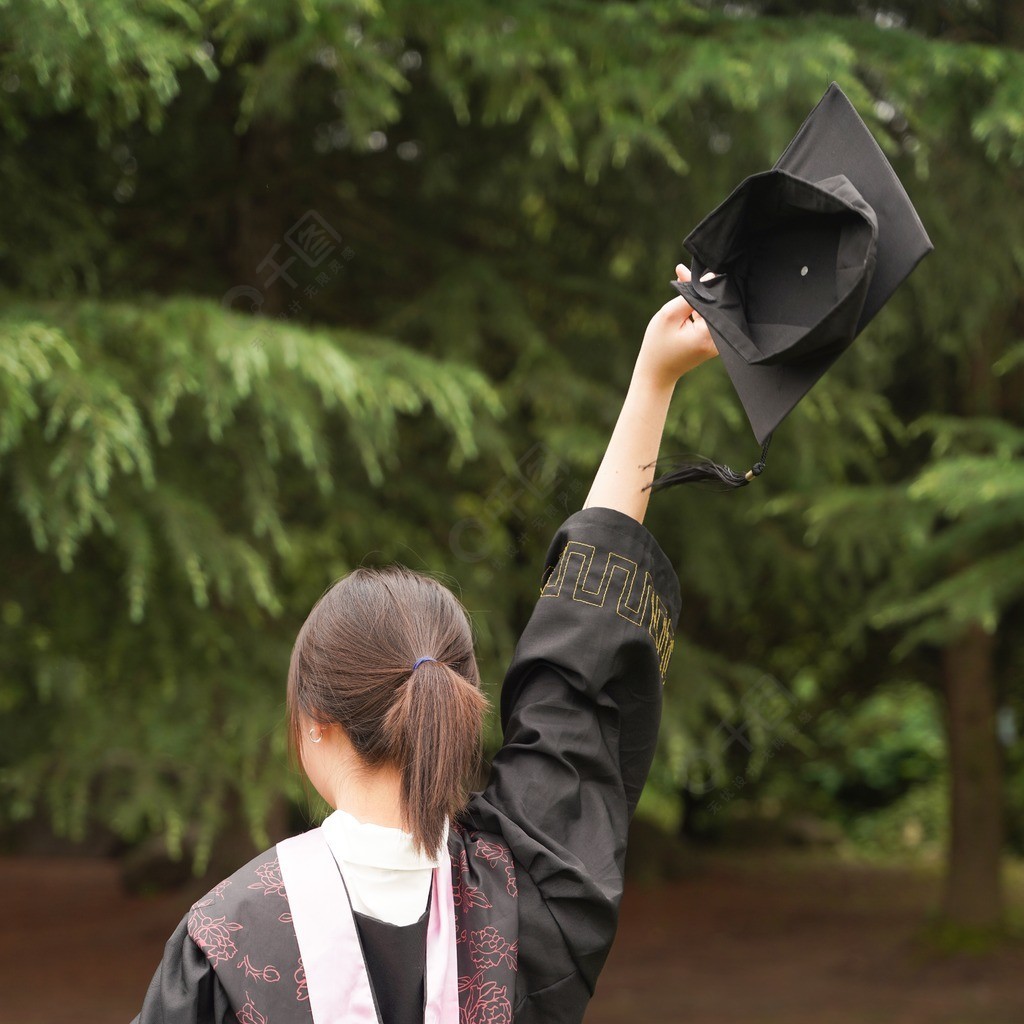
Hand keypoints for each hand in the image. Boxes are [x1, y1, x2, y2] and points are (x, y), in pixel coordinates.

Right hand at [634, 264, 717, 390]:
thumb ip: (689, 295)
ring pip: (710, 310)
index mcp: (710, 333)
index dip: (703, 283)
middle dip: (699, 288)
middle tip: (682, 274)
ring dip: (696, 296)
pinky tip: (684, 301)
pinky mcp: (713, 341)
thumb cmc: (658, 345)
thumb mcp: (669, 314)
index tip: (687, 273)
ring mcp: (718, 341)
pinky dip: (697, 308)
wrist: (656, 372)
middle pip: (714, 304)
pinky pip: (708, 318)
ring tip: (680, 281)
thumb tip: (709, 277)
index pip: (714, 298)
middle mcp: (720, 339)